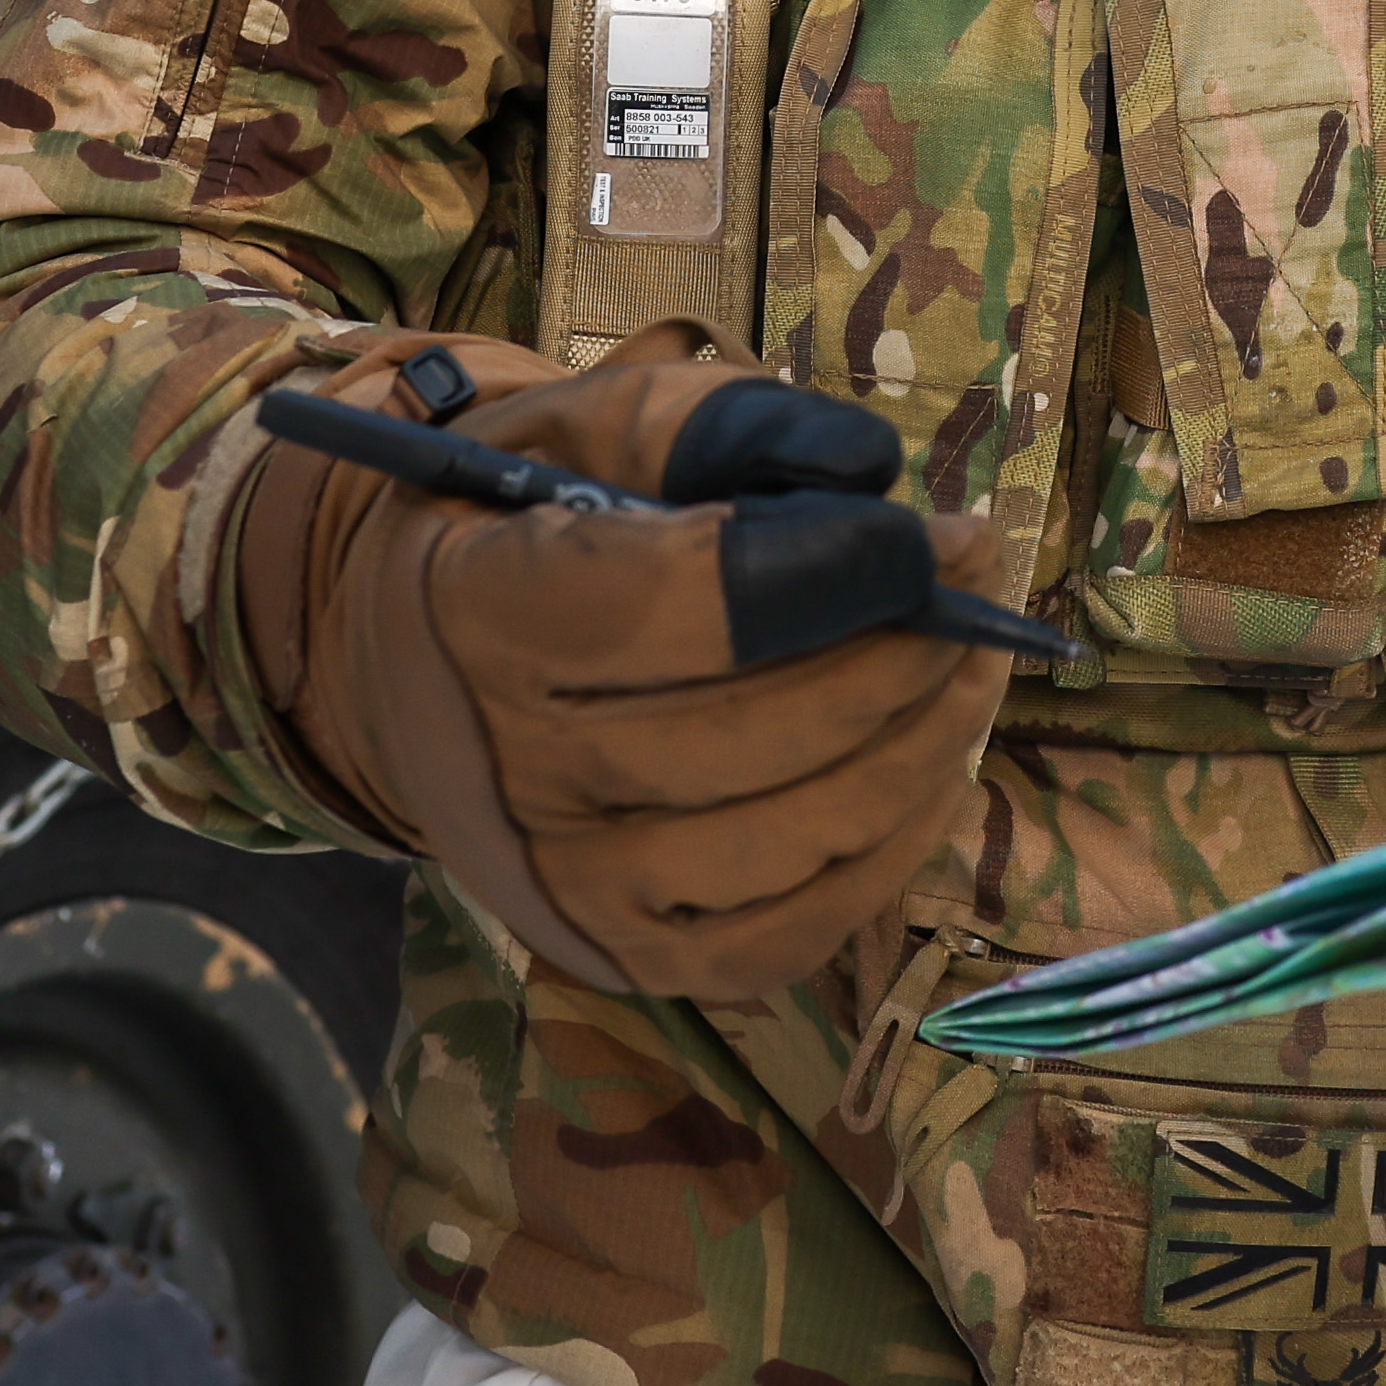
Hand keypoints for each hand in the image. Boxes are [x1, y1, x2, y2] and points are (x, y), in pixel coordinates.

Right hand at [228, 341, 1011, 998]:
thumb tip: (868, 468)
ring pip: (795, 840)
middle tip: (980, 579)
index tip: (941, 535)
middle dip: (907, 654)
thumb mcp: (586, 428)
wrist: (404, 678)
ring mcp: (570, 889)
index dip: (836, 571)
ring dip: (922, 749)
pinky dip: (890, 853)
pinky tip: (928, 768)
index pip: (683, 607)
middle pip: (760, 733)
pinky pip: (795, 933)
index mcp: (483, 616)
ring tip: (974, 663)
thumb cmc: (518, 528)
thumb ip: (723, 424)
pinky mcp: (626, 961)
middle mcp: (515, 773)